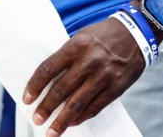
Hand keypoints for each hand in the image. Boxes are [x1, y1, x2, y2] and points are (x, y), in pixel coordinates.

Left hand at [22, 17, 145, 135]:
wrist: (135, 34)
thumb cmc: (103, 35)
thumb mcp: (81, 37)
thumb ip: (67, 56)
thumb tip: (48, 79)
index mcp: (75, 46)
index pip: (49, 69)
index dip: (35, 86)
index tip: (27, 99)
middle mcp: (88, 62)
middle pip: (61, 90)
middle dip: (46, 107)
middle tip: (37, 119)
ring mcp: (103, 76)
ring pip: (77, 103)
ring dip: (62, 120)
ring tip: (52, 131)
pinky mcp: (115, 88)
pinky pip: (95, 107)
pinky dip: (82, 117)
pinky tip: (72, 123)